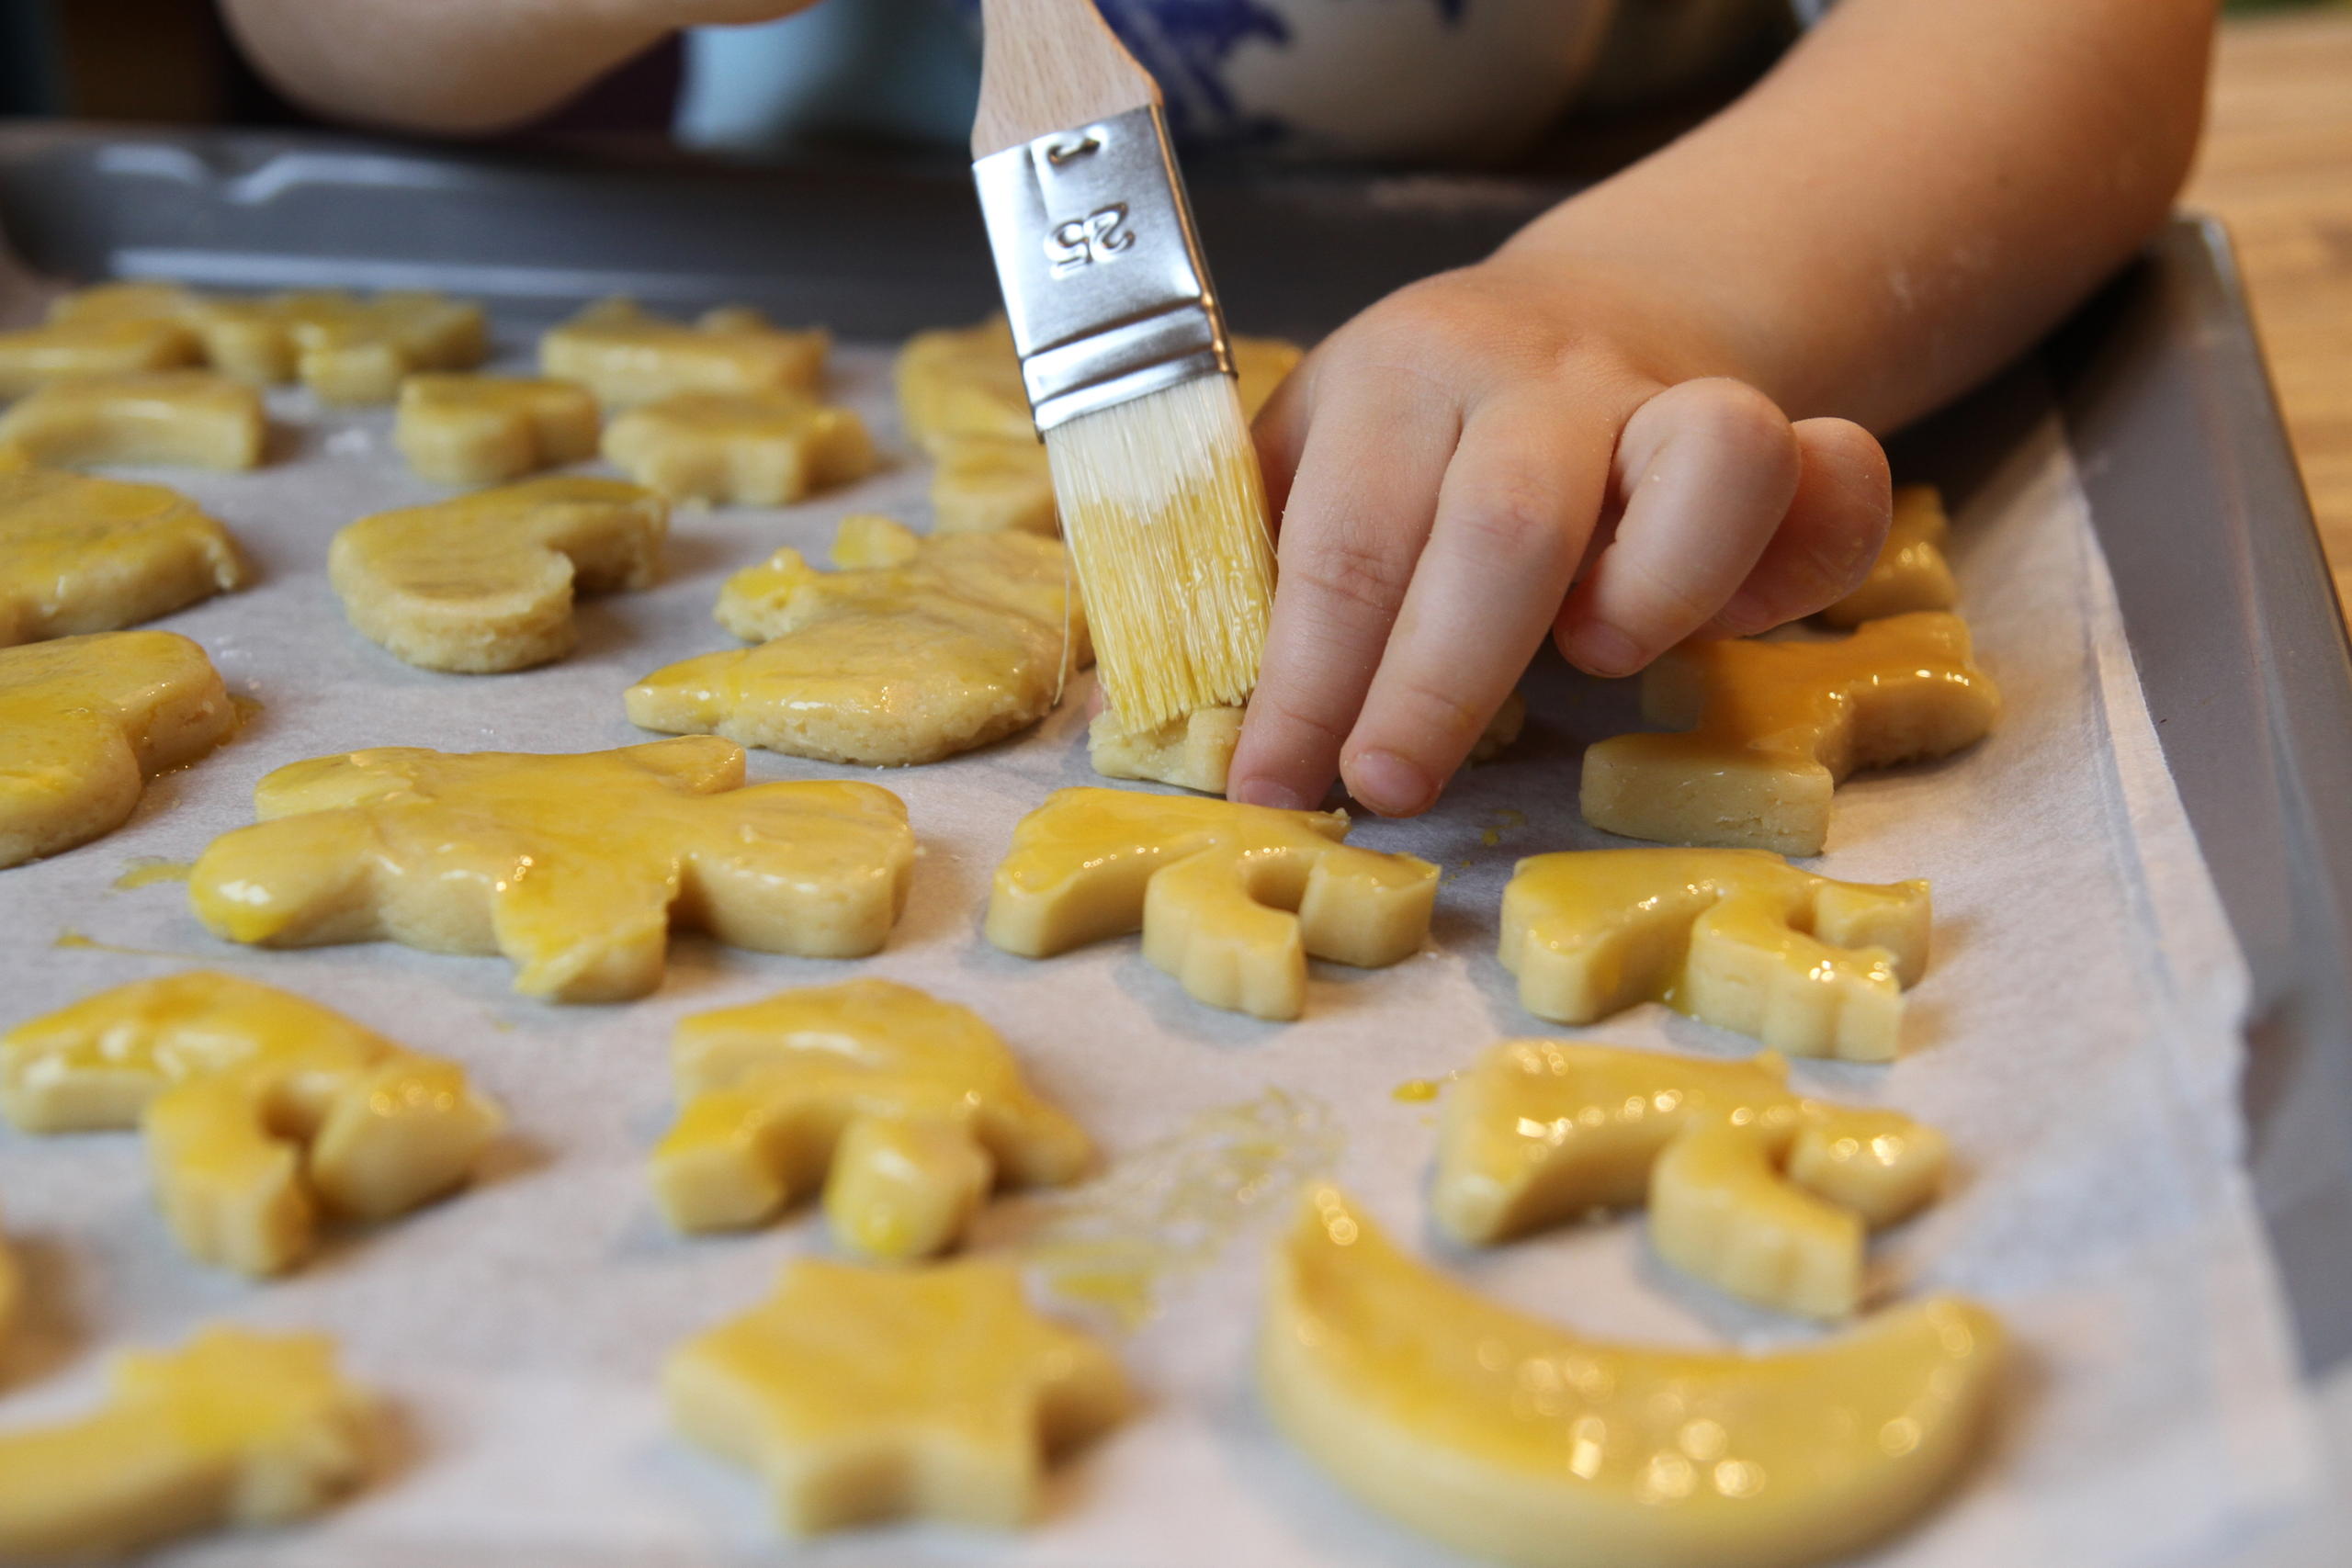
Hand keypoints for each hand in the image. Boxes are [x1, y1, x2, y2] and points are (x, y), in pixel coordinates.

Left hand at [1229, 255, 1891, 815]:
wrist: (1588, 312)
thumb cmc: (1416, 441)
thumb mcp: (1305, 468)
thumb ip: (1241, 575)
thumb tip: (1133, 715)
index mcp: (1391, 382)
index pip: (1340, 544)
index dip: (1301, 682)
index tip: (1268, 787)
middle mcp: (1534, 377)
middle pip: (1503, 527)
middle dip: (1437, 682)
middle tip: (1386, 789)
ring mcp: (1670, 396)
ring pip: (1714, 461)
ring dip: (1657, 594)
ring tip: (1600, 659)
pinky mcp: (1783, 429)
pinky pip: (1836, 482)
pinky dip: (1805, 562)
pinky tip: (1736, 619)